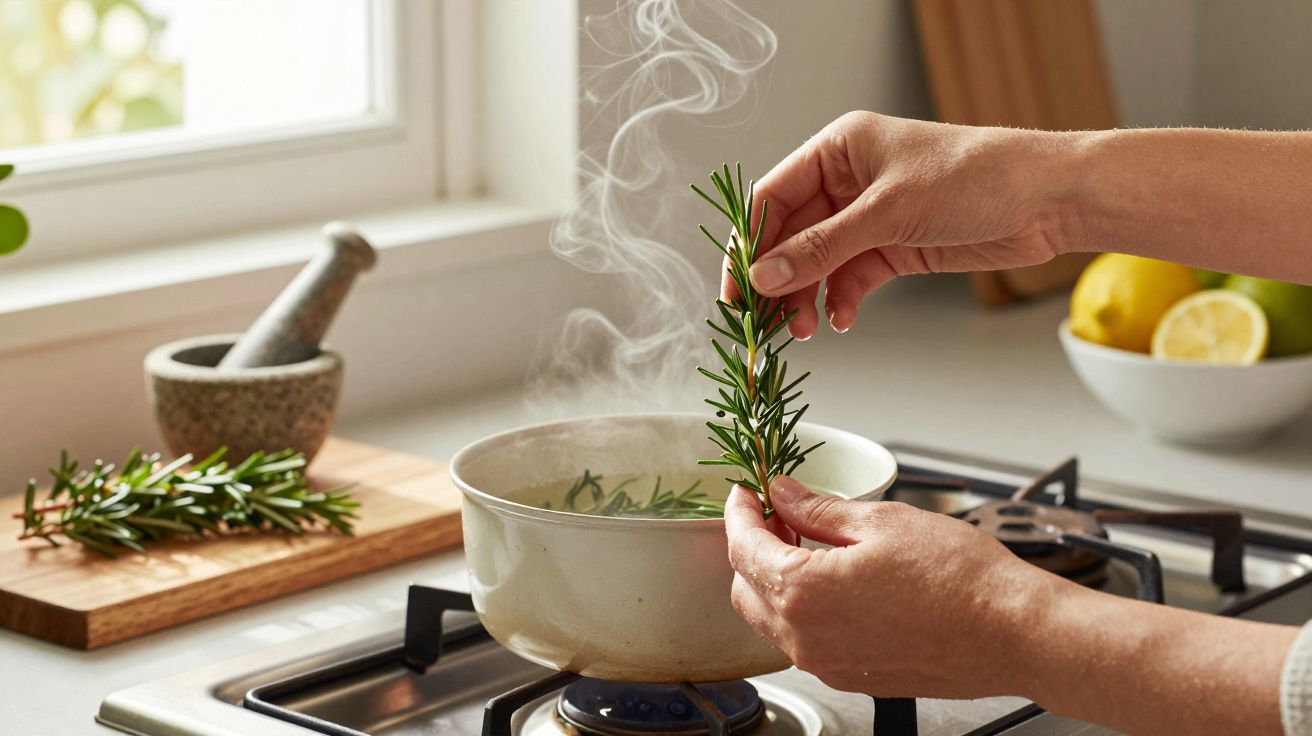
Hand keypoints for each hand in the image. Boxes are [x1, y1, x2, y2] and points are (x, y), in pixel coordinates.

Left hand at [724, 478, 1297, 735]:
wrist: (1013, 634)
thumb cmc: (962, 579)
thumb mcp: (883, 521)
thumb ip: (820, 509)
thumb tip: (784, 495)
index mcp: (804, 591)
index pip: (743, 548)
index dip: (739, 513)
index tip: (746, 494)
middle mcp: (806, 637)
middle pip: (747, 588)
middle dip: (752, 548)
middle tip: (778, 514)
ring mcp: (828, 663)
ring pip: (773, 619)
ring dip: (777, 579)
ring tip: (812, 542)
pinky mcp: (852, 676)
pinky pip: (807, 641)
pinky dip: (805, 608)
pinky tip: (837, 579)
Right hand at [727, 112, 1071, 337]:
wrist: (1048, 200)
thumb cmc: (976, 177)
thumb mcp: (888, 212)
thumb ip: (821, 248)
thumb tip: (764, 277)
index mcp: (839, 149)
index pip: (773, 198)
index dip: (750, 244)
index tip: (737, 289)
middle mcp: (849, 181)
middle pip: (791, 236)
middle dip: (779, 280)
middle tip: (766, 321)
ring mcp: (871, 216)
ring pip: (818, 263)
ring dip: (807, 297)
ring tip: (805, 330)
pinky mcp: (895, 246)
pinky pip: (850, 278)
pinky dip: (841, 300)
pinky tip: (841, 319)